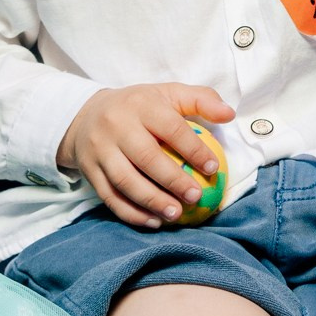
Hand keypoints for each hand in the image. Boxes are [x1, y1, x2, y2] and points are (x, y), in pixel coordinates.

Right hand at [58, 84, 234, 228]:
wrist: (87, 114)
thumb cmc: (140, 107)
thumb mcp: (169, 94)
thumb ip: (201, 100)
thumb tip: (228, 114)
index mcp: (141, 105)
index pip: (171, 128)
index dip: (193, 149)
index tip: (212, 168)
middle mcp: (117, 126)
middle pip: (146, 157)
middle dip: (173, 180)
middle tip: (196, 197)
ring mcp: (100, 150)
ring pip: (125, 181)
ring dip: (152, 201)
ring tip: (175, 214)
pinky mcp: (89, 171)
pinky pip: (109, 196)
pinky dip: (131, 212)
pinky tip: (153, 221)